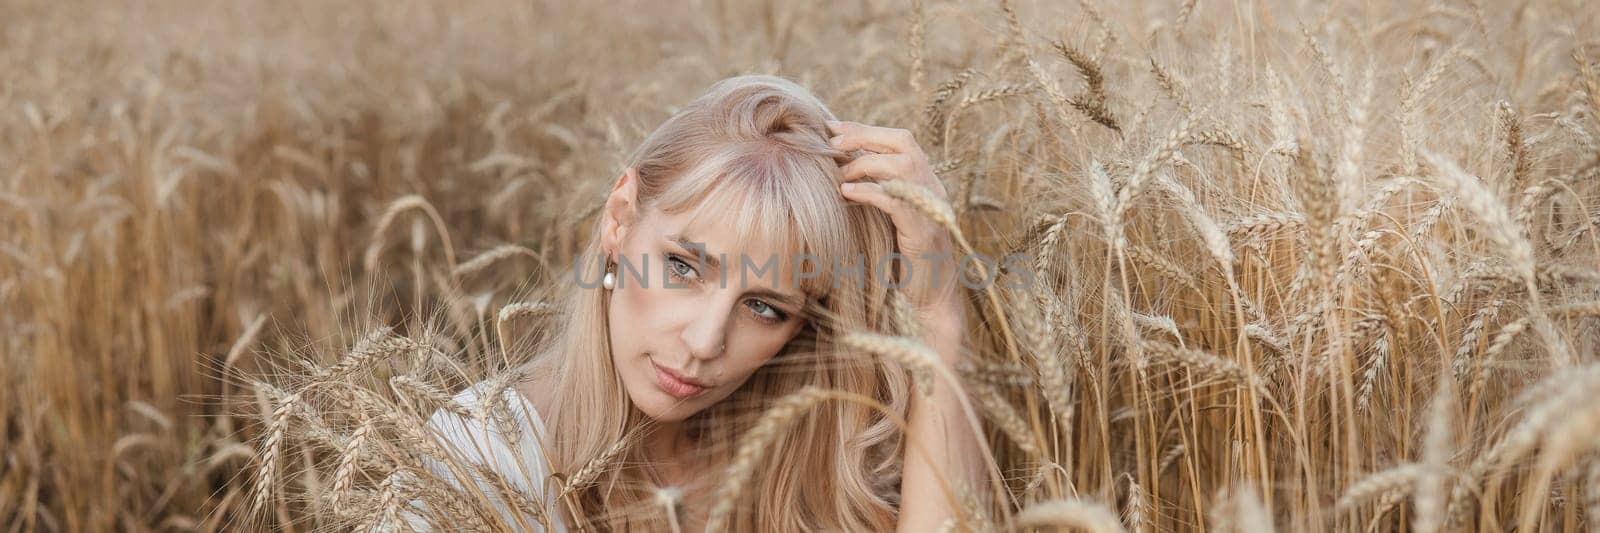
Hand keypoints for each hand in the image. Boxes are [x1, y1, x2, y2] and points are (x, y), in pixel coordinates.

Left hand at [826, 120, 964, 331]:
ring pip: (904, 164)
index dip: (865, 129)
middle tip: (833, 143)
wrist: (928, 301)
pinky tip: (846, 193)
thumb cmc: (902, 262)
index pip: (899, 139)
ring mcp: (931, 209)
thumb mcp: (886, 220)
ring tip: (840, 175)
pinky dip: (871, 192)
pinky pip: (898, 201)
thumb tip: (839, 172)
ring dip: (866, 163)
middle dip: (864, 136)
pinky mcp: (923, 232)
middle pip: (903, 141)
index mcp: (925, 182)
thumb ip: (874, 193)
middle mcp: (932, 189)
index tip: (832, 127)